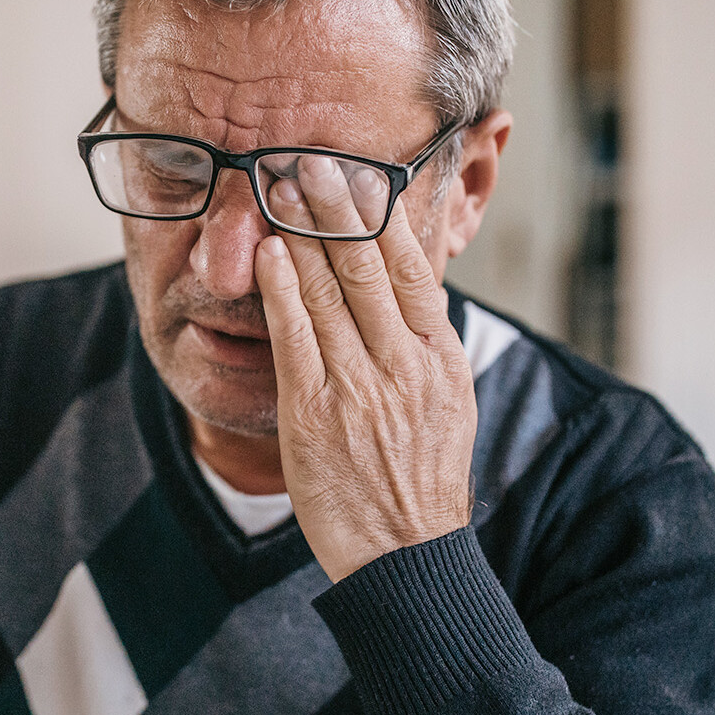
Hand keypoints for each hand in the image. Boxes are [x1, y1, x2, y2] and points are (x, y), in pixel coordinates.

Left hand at [254, 156, 476, 581]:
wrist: (405, 555)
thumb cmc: (419, 479)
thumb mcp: (447, 402)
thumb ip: (425, 343)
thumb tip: (411, 285)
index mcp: (439, 358)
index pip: (413, 267)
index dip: (383, 215)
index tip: (362, 173)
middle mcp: (403, 364)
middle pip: (369, 266)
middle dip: (335, 207)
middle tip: (309, 159)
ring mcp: (359, 387)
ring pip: (329, 291)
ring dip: (301, 233)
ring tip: (279, 188)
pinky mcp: (314, 413)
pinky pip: (296, 336)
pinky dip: (280, 289)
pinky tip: (267, 253)